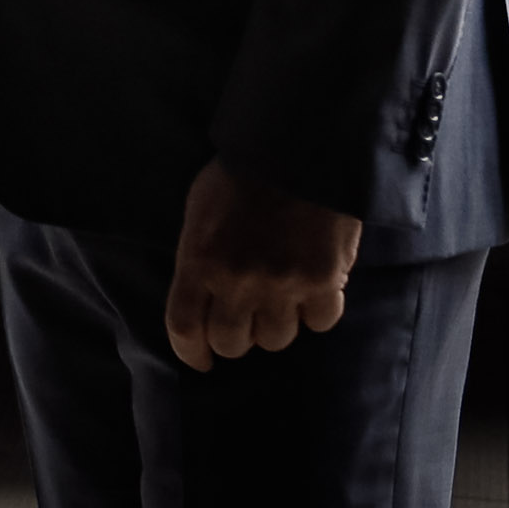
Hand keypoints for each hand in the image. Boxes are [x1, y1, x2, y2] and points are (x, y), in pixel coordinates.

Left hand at [164, 159, 360, 368]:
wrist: (296, 148)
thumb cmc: (239, 176)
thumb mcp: (199, 212)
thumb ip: (199, 259)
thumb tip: (204, 300)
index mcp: (198, 260)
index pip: (185, 329)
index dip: (192, 352)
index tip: (202, 359)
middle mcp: (237, 281)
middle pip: (232, 343)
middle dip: (236, 336)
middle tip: (245, 318)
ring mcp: (282, 284)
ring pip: (276, 339)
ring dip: (276, 324)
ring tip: (280, 297)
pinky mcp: (323, 281)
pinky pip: (320, 322)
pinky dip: (317, 311)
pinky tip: (315, 288)